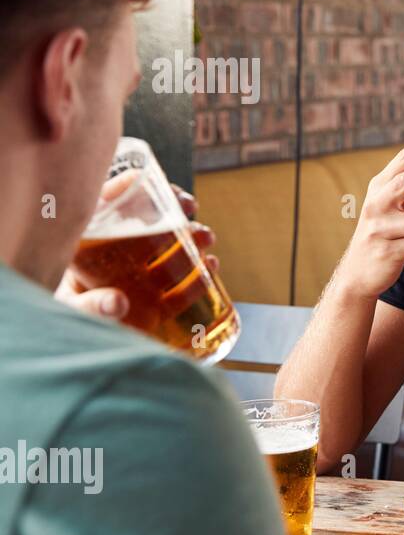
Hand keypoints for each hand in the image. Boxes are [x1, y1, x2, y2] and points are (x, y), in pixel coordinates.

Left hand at [57, 184, 219, 319]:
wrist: (70, 346)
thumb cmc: (60, 318)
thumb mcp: (68, 307)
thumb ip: (89, 305)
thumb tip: (119, 303)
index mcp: (88, 244)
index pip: (109, 204)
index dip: (132, 188)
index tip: (157, 188)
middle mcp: (117, 255)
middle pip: (148, 222)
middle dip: (175, 210)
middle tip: (189, 207)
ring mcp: (139, 278)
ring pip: (170, 250)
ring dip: (193, 239)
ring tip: (207, 238)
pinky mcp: (155, 303)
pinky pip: (180, 286)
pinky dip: (199, 276)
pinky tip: (211, 268)